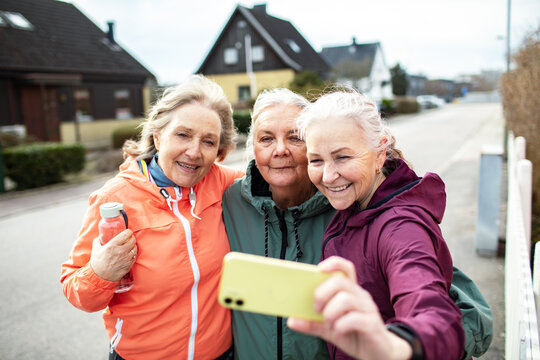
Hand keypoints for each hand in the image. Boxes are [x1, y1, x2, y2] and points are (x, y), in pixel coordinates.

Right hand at [89, 229, 136, 281]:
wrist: (99, 277)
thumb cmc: (97, 263)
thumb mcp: (95, 249)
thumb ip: (98, 240)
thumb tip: (102, 235)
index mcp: (112, 245)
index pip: (126, 234)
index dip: (128, 231)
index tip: (127, 232)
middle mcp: (120, 251)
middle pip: (133, 240)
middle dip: (132, 238)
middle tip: (129, 238)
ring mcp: (126, 259)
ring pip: (135, 248)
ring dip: (133, 245)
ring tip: (130, 246)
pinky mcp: (128, 265)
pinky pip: (135, 256)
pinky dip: (133, 254)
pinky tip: (130, 253)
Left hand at [287, 256, 411, 359]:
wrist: (379, 353)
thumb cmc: (354, 335)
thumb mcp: (329, 329)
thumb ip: (312, 323)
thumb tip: (291, 320)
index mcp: (350, 292)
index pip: (345, 267)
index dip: (333, 263)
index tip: (318, 269)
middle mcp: (360, 296)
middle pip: (340, 282)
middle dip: (322, 293)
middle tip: (316, 309)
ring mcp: (368, 309)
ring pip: (345, 299)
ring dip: (330, 311)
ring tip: (328, 323)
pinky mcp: (372, 324)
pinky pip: (354, 318)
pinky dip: (341, 324)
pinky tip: (338, 331)